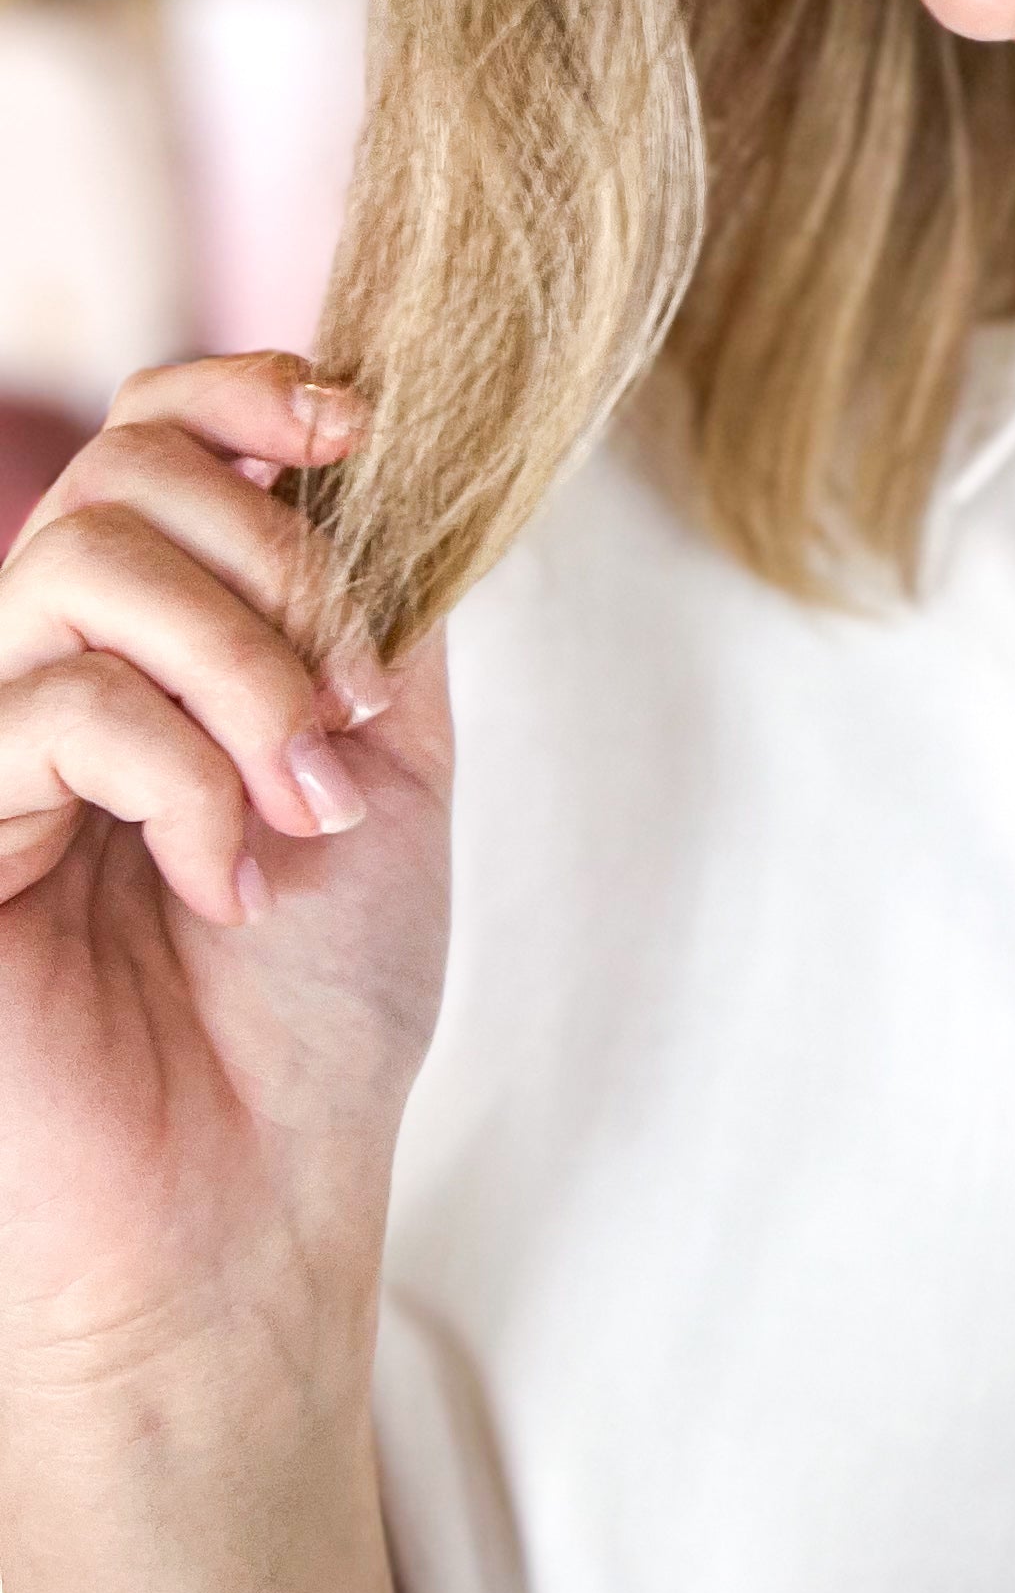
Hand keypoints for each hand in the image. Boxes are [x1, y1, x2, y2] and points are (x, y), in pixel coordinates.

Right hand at [0, 357, 451, 1432]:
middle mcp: (47, 675)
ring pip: (80, 561)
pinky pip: (55, 711)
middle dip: (276, 563)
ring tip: (302, 798)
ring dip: (240, 666)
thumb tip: (388, 442)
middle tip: (349, 706)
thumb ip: (373, 601)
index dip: (245, 391)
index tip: (356, 431)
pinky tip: (230, 881)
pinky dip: (183, 781)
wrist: (258, 1202)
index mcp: (154, 642)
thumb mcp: (388, 760)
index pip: (149, 428)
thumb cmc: (317, 1008)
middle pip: (121, 471)